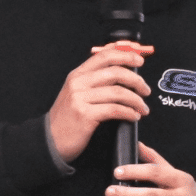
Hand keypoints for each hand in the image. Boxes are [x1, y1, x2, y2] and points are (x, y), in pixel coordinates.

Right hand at [46, 40, 152, 162]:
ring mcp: (80, 98)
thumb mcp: (77, 93)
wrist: (50, 141)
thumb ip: (96, 80)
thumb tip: (123, 70)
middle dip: (136, 80)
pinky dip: (129, 112)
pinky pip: (115, 109)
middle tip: (146, 89)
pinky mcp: (84, 115)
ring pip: (118, 92)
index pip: (105, 56)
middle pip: (116, 72)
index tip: (140, 59)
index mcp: (77, 75)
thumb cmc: (68, 117)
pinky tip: (134, 116)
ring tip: (142, 108)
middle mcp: (78, 83)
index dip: (125, 54)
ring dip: (136, 100)